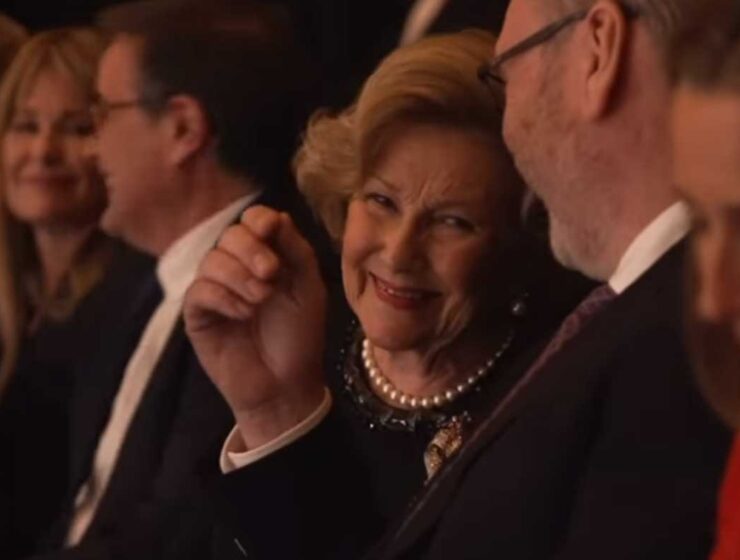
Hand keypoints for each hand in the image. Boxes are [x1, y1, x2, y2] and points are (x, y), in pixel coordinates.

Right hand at [184, 205, 326, 447]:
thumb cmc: (300, 337)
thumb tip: (277, 215)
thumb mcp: (308, 289)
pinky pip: (199, 291)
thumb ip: (296, 251)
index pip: (252, 221)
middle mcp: (238, 269)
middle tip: (271, 273)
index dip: (258, 220)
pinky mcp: (198, 316)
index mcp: (267, 258)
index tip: (271, 230)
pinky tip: (244, 314)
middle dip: (251, 249)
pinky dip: (223, 297)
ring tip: (261, 300)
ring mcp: (215, 292)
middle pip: (229, 236)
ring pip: (212, 261)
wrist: (286, 386)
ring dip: (239, 276)